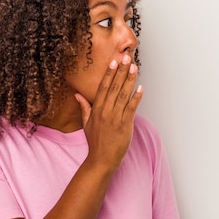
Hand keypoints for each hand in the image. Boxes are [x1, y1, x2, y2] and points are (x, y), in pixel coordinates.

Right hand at [75, 54, 142, 169]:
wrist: (101, 160)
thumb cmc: (95, 143)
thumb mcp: (86, 124)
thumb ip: (84, 107)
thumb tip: (77, 95)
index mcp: (96, 110)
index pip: (103, 87)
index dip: (109, 73)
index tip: (113, 62)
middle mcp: (105, 111)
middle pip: (114, 87)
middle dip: (120, 71)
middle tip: (125, 57)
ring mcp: (115, 118)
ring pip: (123, 95)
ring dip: (129, 80)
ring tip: (133, 67)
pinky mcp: (125, 125)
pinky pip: (132, 108)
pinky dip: (136, 98)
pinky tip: (141, 87)